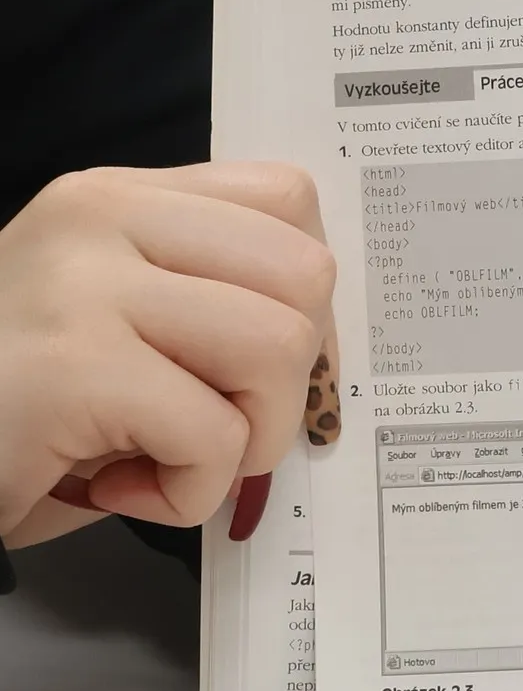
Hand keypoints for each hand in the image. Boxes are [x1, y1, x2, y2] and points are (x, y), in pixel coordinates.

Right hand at [0, 163, 337, 547]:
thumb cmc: (20, 406)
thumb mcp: (117, 320)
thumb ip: (206, 299)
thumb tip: (324, 350)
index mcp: (121, 198)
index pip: (289, 198)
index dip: (308, 298)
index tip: (265, 365)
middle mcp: (102, 218)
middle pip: (306, 274)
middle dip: (289, 378)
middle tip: (216, 424)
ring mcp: (84, 285)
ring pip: (277, 347)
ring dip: (247, 438)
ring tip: (171, 458)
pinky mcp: (73, 368)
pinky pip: (215, 436)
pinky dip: (190, 492)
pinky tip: (122, 489)